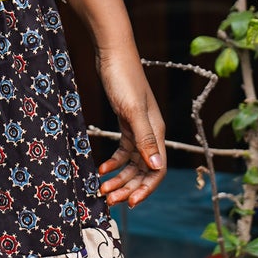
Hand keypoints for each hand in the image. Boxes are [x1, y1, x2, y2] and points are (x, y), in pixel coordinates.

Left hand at [94, 45, 166, 208]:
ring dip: (118, 178)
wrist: (112, 53)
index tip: (129, 203)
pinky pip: (123, 150)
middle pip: (144, 171)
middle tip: (108, 200)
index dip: (145, 189)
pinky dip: (113, 162)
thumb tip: (157, 169)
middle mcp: (151, 133)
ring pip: (132, 163)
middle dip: (127, 187)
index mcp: (157, 133)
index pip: (157, 171)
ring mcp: (138, 128)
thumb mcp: (132, 110)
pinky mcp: (126, 123)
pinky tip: (100, 169)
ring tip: (101, 190)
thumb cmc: (123, 78)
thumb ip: (145, 139)